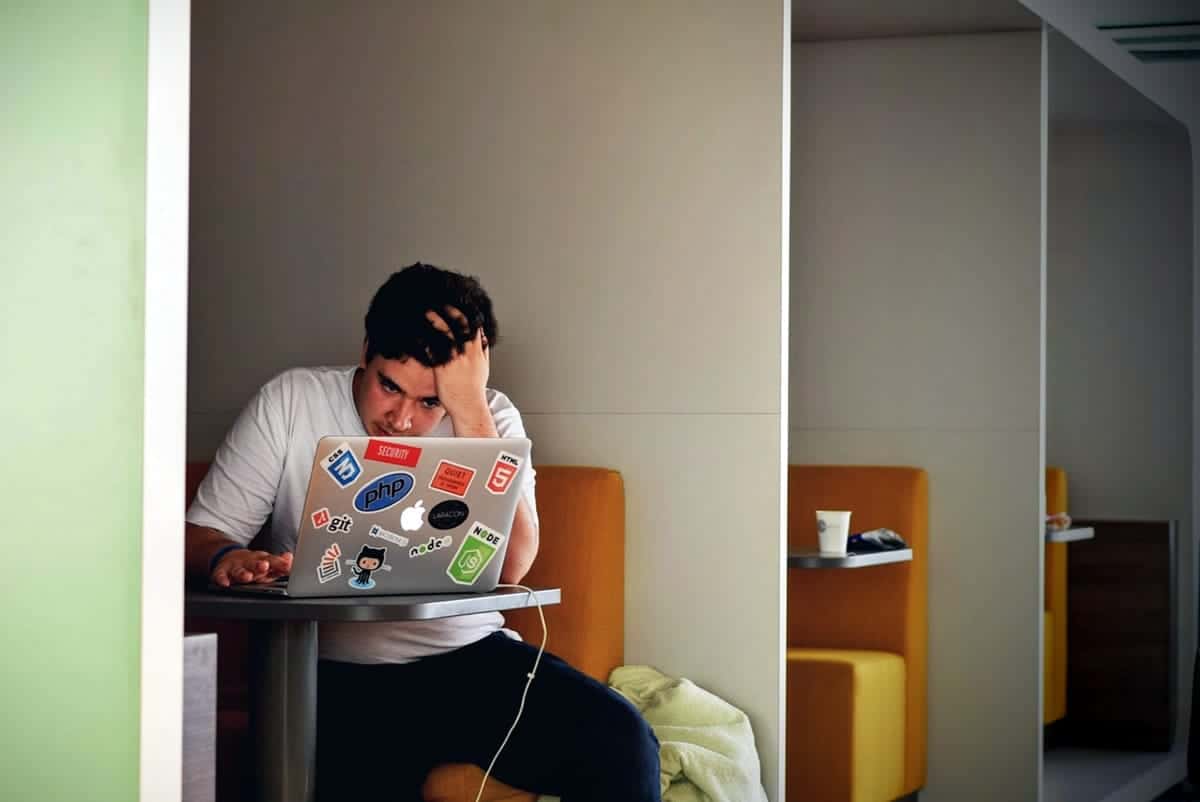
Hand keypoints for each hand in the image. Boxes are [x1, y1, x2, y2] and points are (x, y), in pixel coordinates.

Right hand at [211, 549, 292, 586]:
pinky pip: (220, 575)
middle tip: (265, 566)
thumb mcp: (267, 562)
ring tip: (247, 577)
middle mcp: (248, 562)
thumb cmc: (253, 564)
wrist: (229, 557)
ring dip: (243, 573)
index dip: (279, 563)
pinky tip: (225, 583)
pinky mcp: (221, 571)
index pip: (272, 560)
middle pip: (254, 563)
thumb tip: (291, 559)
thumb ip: (280, 564)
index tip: (286, 564)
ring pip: (238, 570)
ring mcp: (235, 566)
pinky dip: (221, 579)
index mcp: (261, 559)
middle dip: (260, 565)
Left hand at [426, 306, 490, 423]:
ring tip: (427, 310)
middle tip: (441, 301)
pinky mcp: (442, 367)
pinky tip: (419, 332)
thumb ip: (482, 351)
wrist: (468, 406)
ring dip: (436, 319)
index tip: (458, 303)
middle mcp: (467, 352)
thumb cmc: (474, 390)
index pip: (474, 325)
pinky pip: (434, 348)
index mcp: (477, 351)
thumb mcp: (483, 367)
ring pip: (446, 333)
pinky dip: (426, 338)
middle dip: (450, 310)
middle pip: (460, 324)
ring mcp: (455, 359)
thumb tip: (483, 339)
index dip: (466, 312)